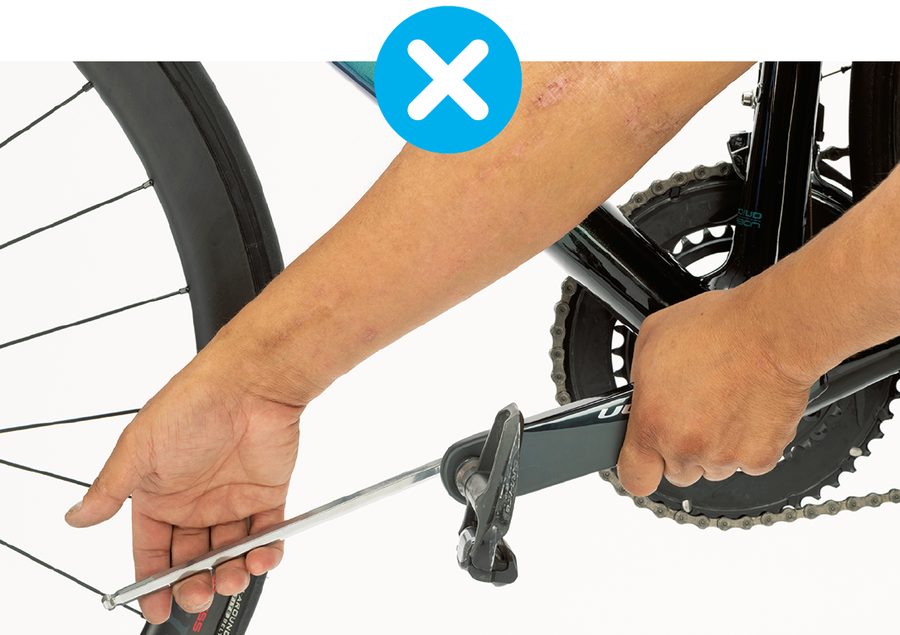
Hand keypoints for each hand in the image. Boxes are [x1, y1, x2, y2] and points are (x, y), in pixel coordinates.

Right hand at [64, 337, 305, 623]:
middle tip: (198, 595)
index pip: (151, 548)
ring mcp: (232, 498)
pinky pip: (268, 533)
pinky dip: (266, 552)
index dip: (153, 581)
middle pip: (192, 558)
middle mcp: (195, 500)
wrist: (249, 383)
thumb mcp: (138, 449)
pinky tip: (261, 558)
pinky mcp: (268, 493)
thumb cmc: (192, 405)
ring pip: (230, 551)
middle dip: (193, 583)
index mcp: (160, 493)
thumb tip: (76, 517)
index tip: (155, 607)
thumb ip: (111, 490)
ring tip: (230, 577)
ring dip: (230, 572)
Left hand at [616, 286, 815, 496]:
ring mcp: (725, 456)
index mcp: (652, 424)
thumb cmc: (716, 329)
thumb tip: (644, 395)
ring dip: (713, 446)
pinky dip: (746, 444)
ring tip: (721, 405)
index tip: (645, 458)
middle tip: (692, 413)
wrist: (770, 332)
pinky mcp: (760, 457)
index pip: (634, 478)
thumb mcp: (651, 341)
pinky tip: (744, 411)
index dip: (640, 468)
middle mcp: (687, 447)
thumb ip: (642, 382)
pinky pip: (746, 462)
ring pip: (712, 468)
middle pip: (676, 471)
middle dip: (680, 448)